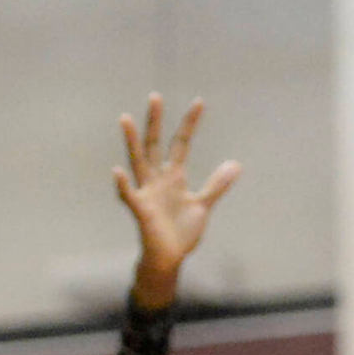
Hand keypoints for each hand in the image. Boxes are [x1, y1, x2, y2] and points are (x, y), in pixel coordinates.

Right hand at [115, 95, 241, 305]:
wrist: (170, 258)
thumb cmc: (181, 231)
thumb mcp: (203, 205)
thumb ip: (216, 184)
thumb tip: (235, 164)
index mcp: (173, 177)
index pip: (181, 144)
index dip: (189, 124)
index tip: (199, 102)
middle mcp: (157, 180)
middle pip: (155, 145)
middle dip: (155, 122)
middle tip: (155, 96)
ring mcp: (147, 193)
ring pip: (138, 162)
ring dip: (132, 142)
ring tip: (126, 119)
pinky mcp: (141, 211)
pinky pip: (129, 196)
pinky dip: (122, 184)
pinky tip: (118, 171)